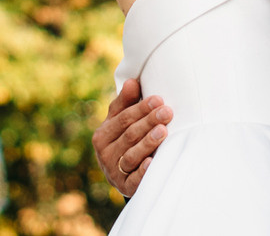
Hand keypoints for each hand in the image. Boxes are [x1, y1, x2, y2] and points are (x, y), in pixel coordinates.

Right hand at [94, 78, 169, 197]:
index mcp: (102, 135)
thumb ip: (125, 102)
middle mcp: (105, 154)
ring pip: (132, 156)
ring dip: (148, 143)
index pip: (123, 119)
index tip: (159, 99)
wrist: (120, 174)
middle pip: (129, 135)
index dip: (141, 108)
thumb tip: (132, 81)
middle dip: (149, 122)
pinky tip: (154, 161)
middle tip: (167, 112)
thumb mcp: (120, 120)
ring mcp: (114, 172)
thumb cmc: (123, 139)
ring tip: (163, 132)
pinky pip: (134, 179)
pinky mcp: (125, 187)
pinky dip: (143, 171)